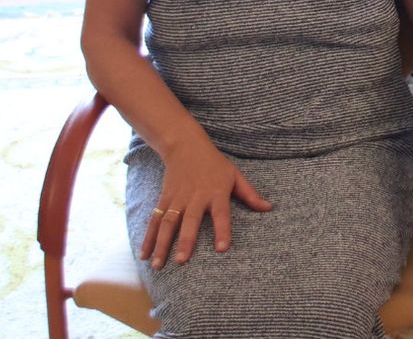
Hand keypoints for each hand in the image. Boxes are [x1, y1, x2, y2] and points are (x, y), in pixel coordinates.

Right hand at [141, 137, 271, 269]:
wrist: (185, 146)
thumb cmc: (215, 164)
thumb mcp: (235, 175)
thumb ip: (250, 194)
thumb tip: (268, 208)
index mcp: (216, 193)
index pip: (221, 214)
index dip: (222, 231)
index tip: (222, 249)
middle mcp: (195, 197)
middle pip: (189, 221)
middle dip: (185, 241)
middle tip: (182, 261)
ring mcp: (177, 199)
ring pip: (167, 223)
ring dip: (162, 244)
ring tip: (157, 265)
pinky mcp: (164, 199)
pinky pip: (154, 220)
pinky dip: (148, 237)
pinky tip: (144, 254)